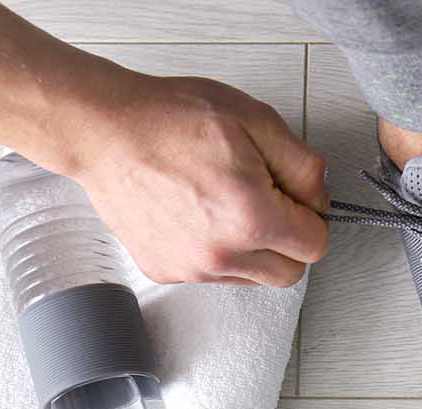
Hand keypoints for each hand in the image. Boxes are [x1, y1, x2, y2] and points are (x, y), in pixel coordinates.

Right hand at [66, 74, 329, 286]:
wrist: (101, 131)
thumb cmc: (170, 119)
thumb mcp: (255, 120)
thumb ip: (304, 166)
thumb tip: (320, 199)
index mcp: (252, 219)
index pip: (316, 245)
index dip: (311, 216)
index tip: (292, 196)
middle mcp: (222, 254)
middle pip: (290, 272)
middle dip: (288, 240)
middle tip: (264, 200)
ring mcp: (192, 269)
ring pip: (253, 276)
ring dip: (253, 248)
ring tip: (224, 201)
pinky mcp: (167, 271)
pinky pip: (213, 274)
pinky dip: (216, 250)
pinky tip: (196, 212)